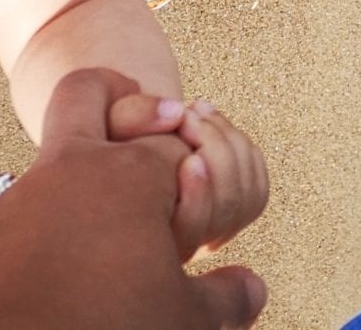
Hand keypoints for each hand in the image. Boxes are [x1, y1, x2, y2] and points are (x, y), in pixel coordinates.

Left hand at [0, 70, 266, 329]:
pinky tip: (52, 286)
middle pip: (88, 91)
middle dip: (116, 100)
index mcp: (130, 177)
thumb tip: (251, 288)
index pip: (176, 143)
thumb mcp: (182, 319)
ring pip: (46, 163)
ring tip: (96, 250)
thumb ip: (222, 297)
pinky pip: (11, 221)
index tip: (196, 200)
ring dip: (73, 188)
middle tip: (136, 144)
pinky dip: (36, 240)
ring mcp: (16, 200)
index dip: (195, 168)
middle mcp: (69, 170)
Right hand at [106, 93, 269, 258]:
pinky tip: (210, 119)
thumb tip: (176, 112)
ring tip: (196, 109)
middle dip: (214, 148)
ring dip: (227, 138)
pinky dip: (242, 144)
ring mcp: (206, 238)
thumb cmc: (107, 140)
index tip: (190, 156)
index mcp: (142, 245)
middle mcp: (177, 252)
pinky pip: (257, 188)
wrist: (123, 149)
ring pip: (245, 196)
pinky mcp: (229, 220)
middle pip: (224, 209)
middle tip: (187, 114)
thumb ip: (132, 116)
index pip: (188, 231)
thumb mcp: (103, 125)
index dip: (199, 194)